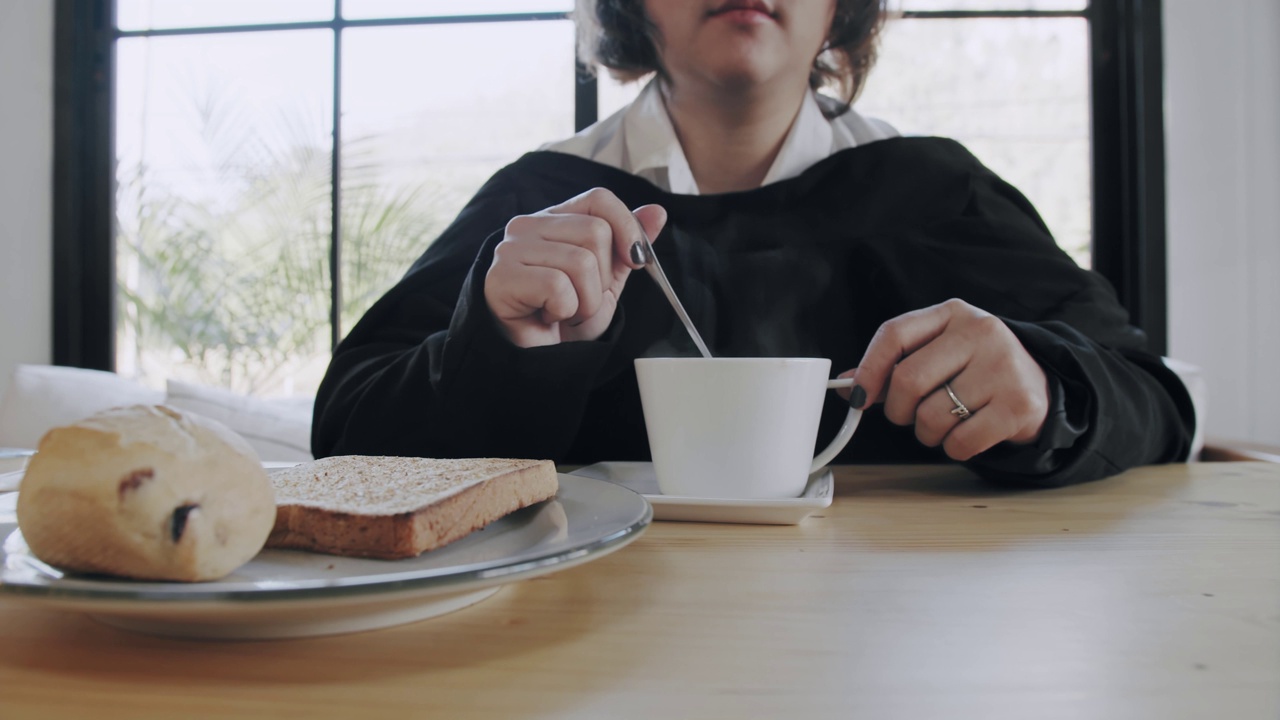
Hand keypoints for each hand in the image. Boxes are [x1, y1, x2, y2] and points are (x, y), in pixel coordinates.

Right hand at [484, 188, 667, 346]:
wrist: (541, 356)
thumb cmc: (567, 315)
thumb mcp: (608, 278)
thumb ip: (628, 245)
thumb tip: (656, 212)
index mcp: (554, 219)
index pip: (599, 199)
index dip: (627, 228)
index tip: (634, 262)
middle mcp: (528, 225)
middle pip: (595, 232)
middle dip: (602, 279)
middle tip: (580, 299)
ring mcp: (510, 249)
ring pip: (580, 262)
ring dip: (585, 301)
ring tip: (565, 310)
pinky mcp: (501, 277)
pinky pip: (557, 287)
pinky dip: (564, 310)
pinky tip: (547, 316)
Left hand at [838, 299, 1049, 460]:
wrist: (1039, 385)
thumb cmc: (976, 370)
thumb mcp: (938, 354)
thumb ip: (894, 366)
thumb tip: (847, 385)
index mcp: (952, 313)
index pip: (894, 333)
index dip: (868, 369)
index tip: (859, 396)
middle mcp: (980, 332)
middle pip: (907, 380)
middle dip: (898, 410)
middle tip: (908, 416)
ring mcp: (1003, 366)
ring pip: (931, 416)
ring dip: (927, 433)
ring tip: (945, 422)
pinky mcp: (1019, 404)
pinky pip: (960, 441)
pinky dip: (954, 447)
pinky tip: (967, 434)